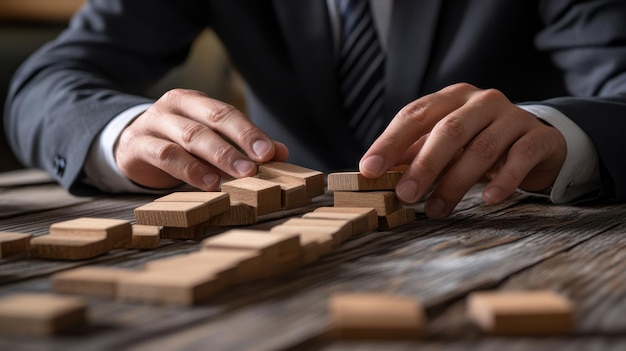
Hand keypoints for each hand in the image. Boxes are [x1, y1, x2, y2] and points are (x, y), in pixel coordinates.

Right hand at [115, 89, 288, 189]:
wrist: (129, 145)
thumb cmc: (176, 142)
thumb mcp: (209, 139)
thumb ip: (243, 145)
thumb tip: (281, 153)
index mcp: (195, 102)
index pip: (226, 113)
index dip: (249, 132)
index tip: (270, 153)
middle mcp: (174, 107)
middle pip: (211, 121)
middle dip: (238, 143)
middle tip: (257, 166)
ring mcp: (154, 124)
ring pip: (189, 137)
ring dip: (216, 157)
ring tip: (238, 176)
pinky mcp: (137, 145)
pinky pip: (164, 155)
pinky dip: (188, 169)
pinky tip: (208, 183)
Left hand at [359, 83, 566, 218]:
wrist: (536, 141)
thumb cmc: (478, 142)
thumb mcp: (446, 144)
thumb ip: (415, 154)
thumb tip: (375, 175)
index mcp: (451, 97)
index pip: (414, 115)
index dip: (390, 142)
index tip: (369, 170)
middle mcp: (481, 101)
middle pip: (448, 130)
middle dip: (424, 165)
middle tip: (405, 196)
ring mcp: (512, 116)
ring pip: (482, 148)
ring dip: (455, 183)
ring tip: (436, 210)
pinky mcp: (538, 137)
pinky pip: (520, 158)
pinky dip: (504, 180)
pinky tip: (489, 200)